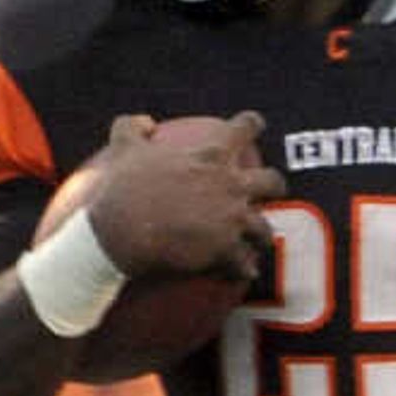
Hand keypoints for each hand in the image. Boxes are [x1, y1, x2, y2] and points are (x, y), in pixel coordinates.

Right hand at [73, 112, 279, 281]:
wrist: (122, 232)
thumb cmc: (121, 188)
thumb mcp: (122, 149)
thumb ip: (132, 128)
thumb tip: (145, 122)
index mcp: (211, 156)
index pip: (243, 129)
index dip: (250, 125)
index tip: (254, 125)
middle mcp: (231, 185)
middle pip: (272, 182)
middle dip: (274, 187)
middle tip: (267, 192)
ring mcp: (233, 219)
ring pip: (264, 230)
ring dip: (259, 237)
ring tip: (253, 245)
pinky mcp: (227, 251)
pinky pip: (245, 265)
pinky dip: (243, 269)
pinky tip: (241, 273)